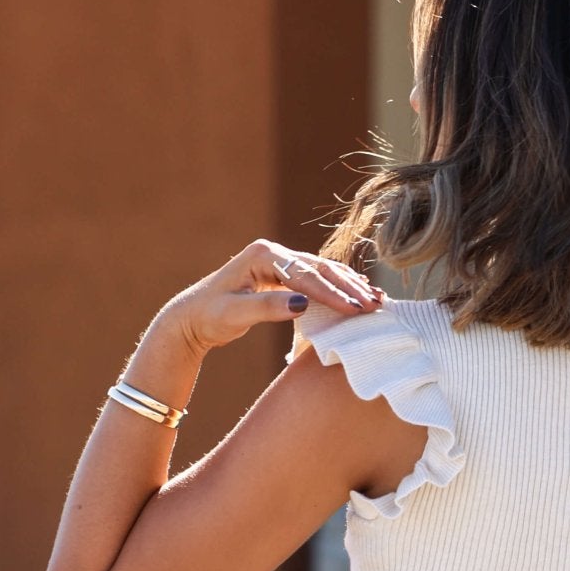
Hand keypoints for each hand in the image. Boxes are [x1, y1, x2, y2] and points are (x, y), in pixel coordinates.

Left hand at [169, 239, 383, 353]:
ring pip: (323, 272)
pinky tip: (359, 293)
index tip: (355, 310)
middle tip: (375, 306)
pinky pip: (317, 279)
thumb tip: (302, 303)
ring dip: (350, 286)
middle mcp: (274, 253)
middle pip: (320, 269)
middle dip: (349, 288)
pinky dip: (339, 287)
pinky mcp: (283, 275)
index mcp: (263, 256)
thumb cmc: (210, 316)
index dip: (332, 294)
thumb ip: (267, 308)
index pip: (305, 276)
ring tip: (376, 300)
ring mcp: (280, 262)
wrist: (193, 318)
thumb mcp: (234, 314)